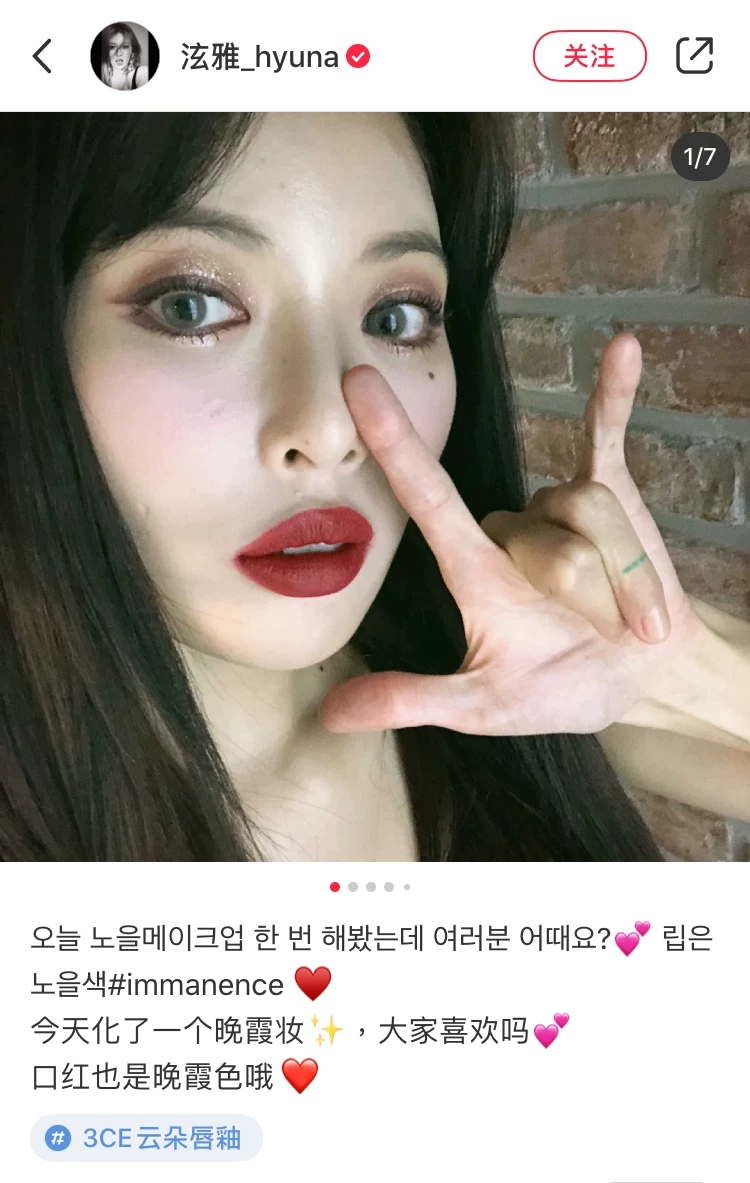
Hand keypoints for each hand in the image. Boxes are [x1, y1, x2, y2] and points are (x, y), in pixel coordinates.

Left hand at [320, 333, 701, 735]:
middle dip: (580, 593)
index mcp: (471, 569)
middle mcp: (510, 525)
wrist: (641, 676)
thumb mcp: (484, 705)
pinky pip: (607, 432)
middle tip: (590, 634)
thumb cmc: (557, 688)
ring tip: (625, 614)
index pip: (424, 494)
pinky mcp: (611, 486)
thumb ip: (414, 701)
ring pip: (589, 511)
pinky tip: (623, 349)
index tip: (356, 384)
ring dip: (622, 577)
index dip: (393, 442)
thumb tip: (331, 715)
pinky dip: (616, 395)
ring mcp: (560, 501)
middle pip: (539, 536)